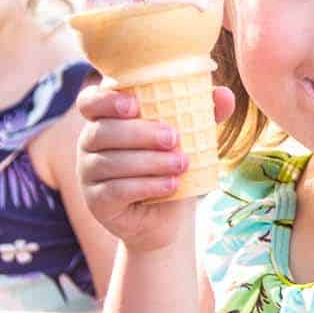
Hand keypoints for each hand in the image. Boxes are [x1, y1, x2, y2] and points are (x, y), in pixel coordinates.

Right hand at [76, 82, 233, 251]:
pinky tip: (171, 185)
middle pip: (103, 131)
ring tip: (182, 164)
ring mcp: (88, 174)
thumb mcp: (190, 138)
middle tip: (173, 138)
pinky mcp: (96, 202)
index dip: (105, 100)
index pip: (89, 101)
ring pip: (110, 162)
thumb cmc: (172, 166)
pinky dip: (146, 186)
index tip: (134, 105)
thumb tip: (225, 94)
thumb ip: (203, 113)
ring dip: (150, 162)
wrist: (167, 218)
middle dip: (140, 133)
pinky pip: (116, 190)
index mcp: (105, 119)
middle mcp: (89, 143)